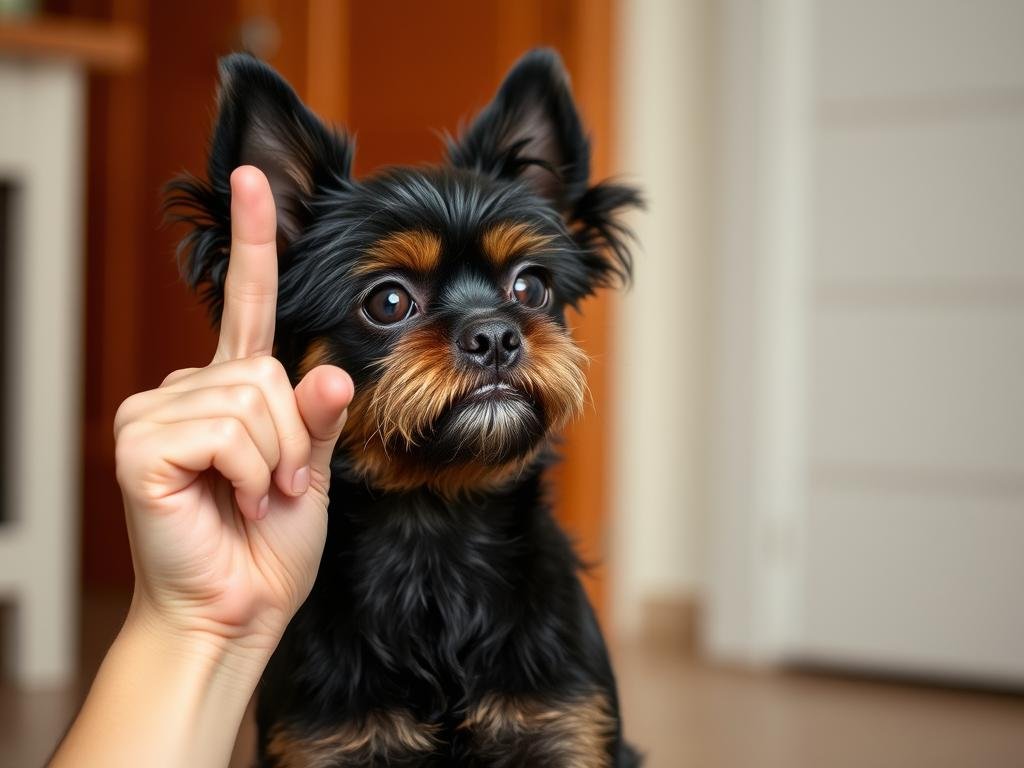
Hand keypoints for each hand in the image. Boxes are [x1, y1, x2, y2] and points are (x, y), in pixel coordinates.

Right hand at [112, 166, 352, 654]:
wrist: (237, 610)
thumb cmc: (269, 547)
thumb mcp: (313, 472)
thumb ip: (320, 417)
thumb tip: (329, 368)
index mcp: (231, 391)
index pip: (246, 303)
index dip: (251, 241)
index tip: (248, 178)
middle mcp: (187, 390)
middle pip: (266, 369)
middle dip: (294, 439)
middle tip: (280, 488)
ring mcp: (156, 412)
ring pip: (252, 396)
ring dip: (278, 460)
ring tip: (258, 497)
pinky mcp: (141, 442)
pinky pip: (227, 428)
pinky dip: (253, 469)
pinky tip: (233, 500)